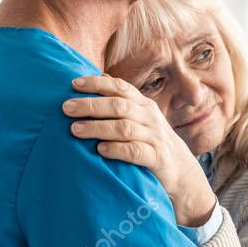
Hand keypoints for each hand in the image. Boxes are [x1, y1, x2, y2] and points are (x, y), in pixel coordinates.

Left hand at [63, 75, 216, 226]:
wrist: (181, 170)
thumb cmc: (151, 141)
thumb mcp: (140, 117)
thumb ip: (122, 100)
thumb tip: (100, 76)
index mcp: (143, 105)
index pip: (120, 88)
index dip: (97, 84)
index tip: (74, 83)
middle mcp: (149, 118)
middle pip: (119, 106)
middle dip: (91, 106)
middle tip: (66, 108)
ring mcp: (154, 138)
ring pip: (124, 128)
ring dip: (98, 127)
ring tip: (75, 130)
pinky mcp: (157, 159)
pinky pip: (135, 152)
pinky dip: (117, 150)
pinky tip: (100, 150)